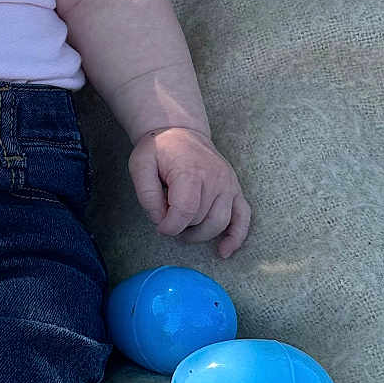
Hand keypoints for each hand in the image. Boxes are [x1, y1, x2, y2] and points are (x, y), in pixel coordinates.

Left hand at [128, 126, 251, 258]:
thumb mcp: (140, 165)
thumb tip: (161, 219)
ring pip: (219, 223)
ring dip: (200, 234)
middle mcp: (215, 179)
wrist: (180, 131)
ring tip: (183, 228)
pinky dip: (236, 237)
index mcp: (191, 172)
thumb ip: (147, 194)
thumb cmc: (159, 149)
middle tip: (167, 218)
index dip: (170, 226)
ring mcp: (229, 185)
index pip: (185, 211)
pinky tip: (223, 251)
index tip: (159, 225)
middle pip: (201, 219)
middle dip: (181, 227)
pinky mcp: (235, 190)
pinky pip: (243, 217)